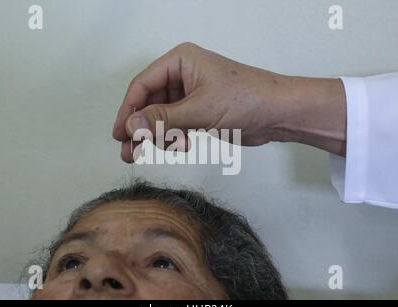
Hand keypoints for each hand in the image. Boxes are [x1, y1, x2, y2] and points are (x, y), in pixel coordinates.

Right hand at [113, 43, 346, 162]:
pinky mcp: (199, 111)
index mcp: (180, 61)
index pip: (142, 85)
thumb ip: (163, 119)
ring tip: (145, 154)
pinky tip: (180, 146)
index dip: (128, 110)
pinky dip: (173, 137)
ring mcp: (191, 94)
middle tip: (128, 151)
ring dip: (155, 135)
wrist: (278, 113)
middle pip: (149, 102)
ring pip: (161, 116)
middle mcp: (183, 75)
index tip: (119, 133)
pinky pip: (176, 124)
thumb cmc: (246, 99)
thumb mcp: (199, 110)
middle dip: (140, 128)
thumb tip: (130, 126)